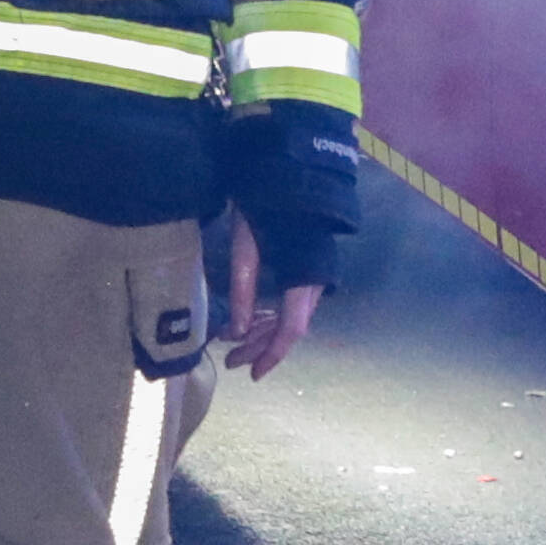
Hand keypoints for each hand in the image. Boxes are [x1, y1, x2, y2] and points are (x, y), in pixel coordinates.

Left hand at [212, 211, 325, 380]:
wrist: (293, 170)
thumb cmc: (265, 203)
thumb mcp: (246, 245)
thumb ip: (244, 290)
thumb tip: (238, 334)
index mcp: (303, 276)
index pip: (292, 328)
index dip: (272, 354)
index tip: (252, 374)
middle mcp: (315, 281)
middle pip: (290, 326)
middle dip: (260, 346)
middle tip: (231, 359)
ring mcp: (314, 275)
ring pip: (291, 315)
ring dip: (264, 332)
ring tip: (233, 343)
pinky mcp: (308, 268)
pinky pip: (292, 302)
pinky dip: (271, 315)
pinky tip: (250, 322)